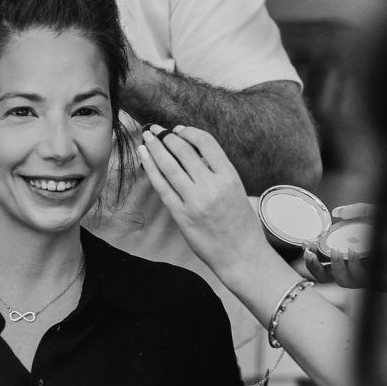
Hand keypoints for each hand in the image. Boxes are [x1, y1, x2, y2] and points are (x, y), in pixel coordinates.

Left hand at [139, 125, 270, 274]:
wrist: (242, 255)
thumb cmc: (242, 224)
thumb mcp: (238, 190)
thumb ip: (218, 172)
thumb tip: (193, 153)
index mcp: (229, 176)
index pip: (206, 143)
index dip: (189, 132)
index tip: (178, 130)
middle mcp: (212, 186)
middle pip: (183, 151)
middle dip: (166, 136)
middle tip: (156, 130)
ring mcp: (195, 201)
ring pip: (169, 166)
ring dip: (155, 148)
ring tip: (146, 138)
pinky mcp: (182, 216)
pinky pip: (162, 187)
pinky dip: (151, 169)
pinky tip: (144, 158)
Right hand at [302, 203, 386, 290]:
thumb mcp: (381, 213)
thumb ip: (358, 211)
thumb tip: (335, 213)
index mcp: (357, 253)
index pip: (327, 262)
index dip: (312, 257)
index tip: (305, 243)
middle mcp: (361, 268)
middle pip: (325, 278)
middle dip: (313, 267)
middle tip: (310, 252)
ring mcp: (370, 277)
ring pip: (340, 281)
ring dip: (335, 266)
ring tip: (339, 250)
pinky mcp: (382, 283)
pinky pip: (359, 281)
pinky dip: (352, 267)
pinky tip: (354, 252)